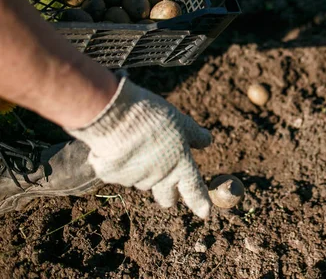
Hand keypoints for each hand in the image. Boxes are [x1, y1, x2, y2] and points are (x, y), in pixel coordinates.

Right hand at [66, 77, 211, 217]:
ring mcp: (136, 179)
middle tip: (167, 186)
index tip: (205, 213)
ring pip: (142, 182)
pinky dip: (120, 163)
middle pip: (166, 198)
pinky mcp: (113, 176)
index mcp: (180, 164)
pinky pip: (119, 173)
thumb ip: (194, 136)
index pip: (193, 189)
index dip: (200, 202)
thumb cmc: (153, 117)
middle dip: (169, 196)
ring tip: (137, 146)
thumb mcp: (181, 122)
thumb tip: (208, 141)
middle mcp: (160, 177)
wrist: (116, 116)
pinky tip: (117, 145)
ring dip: (143, 172)